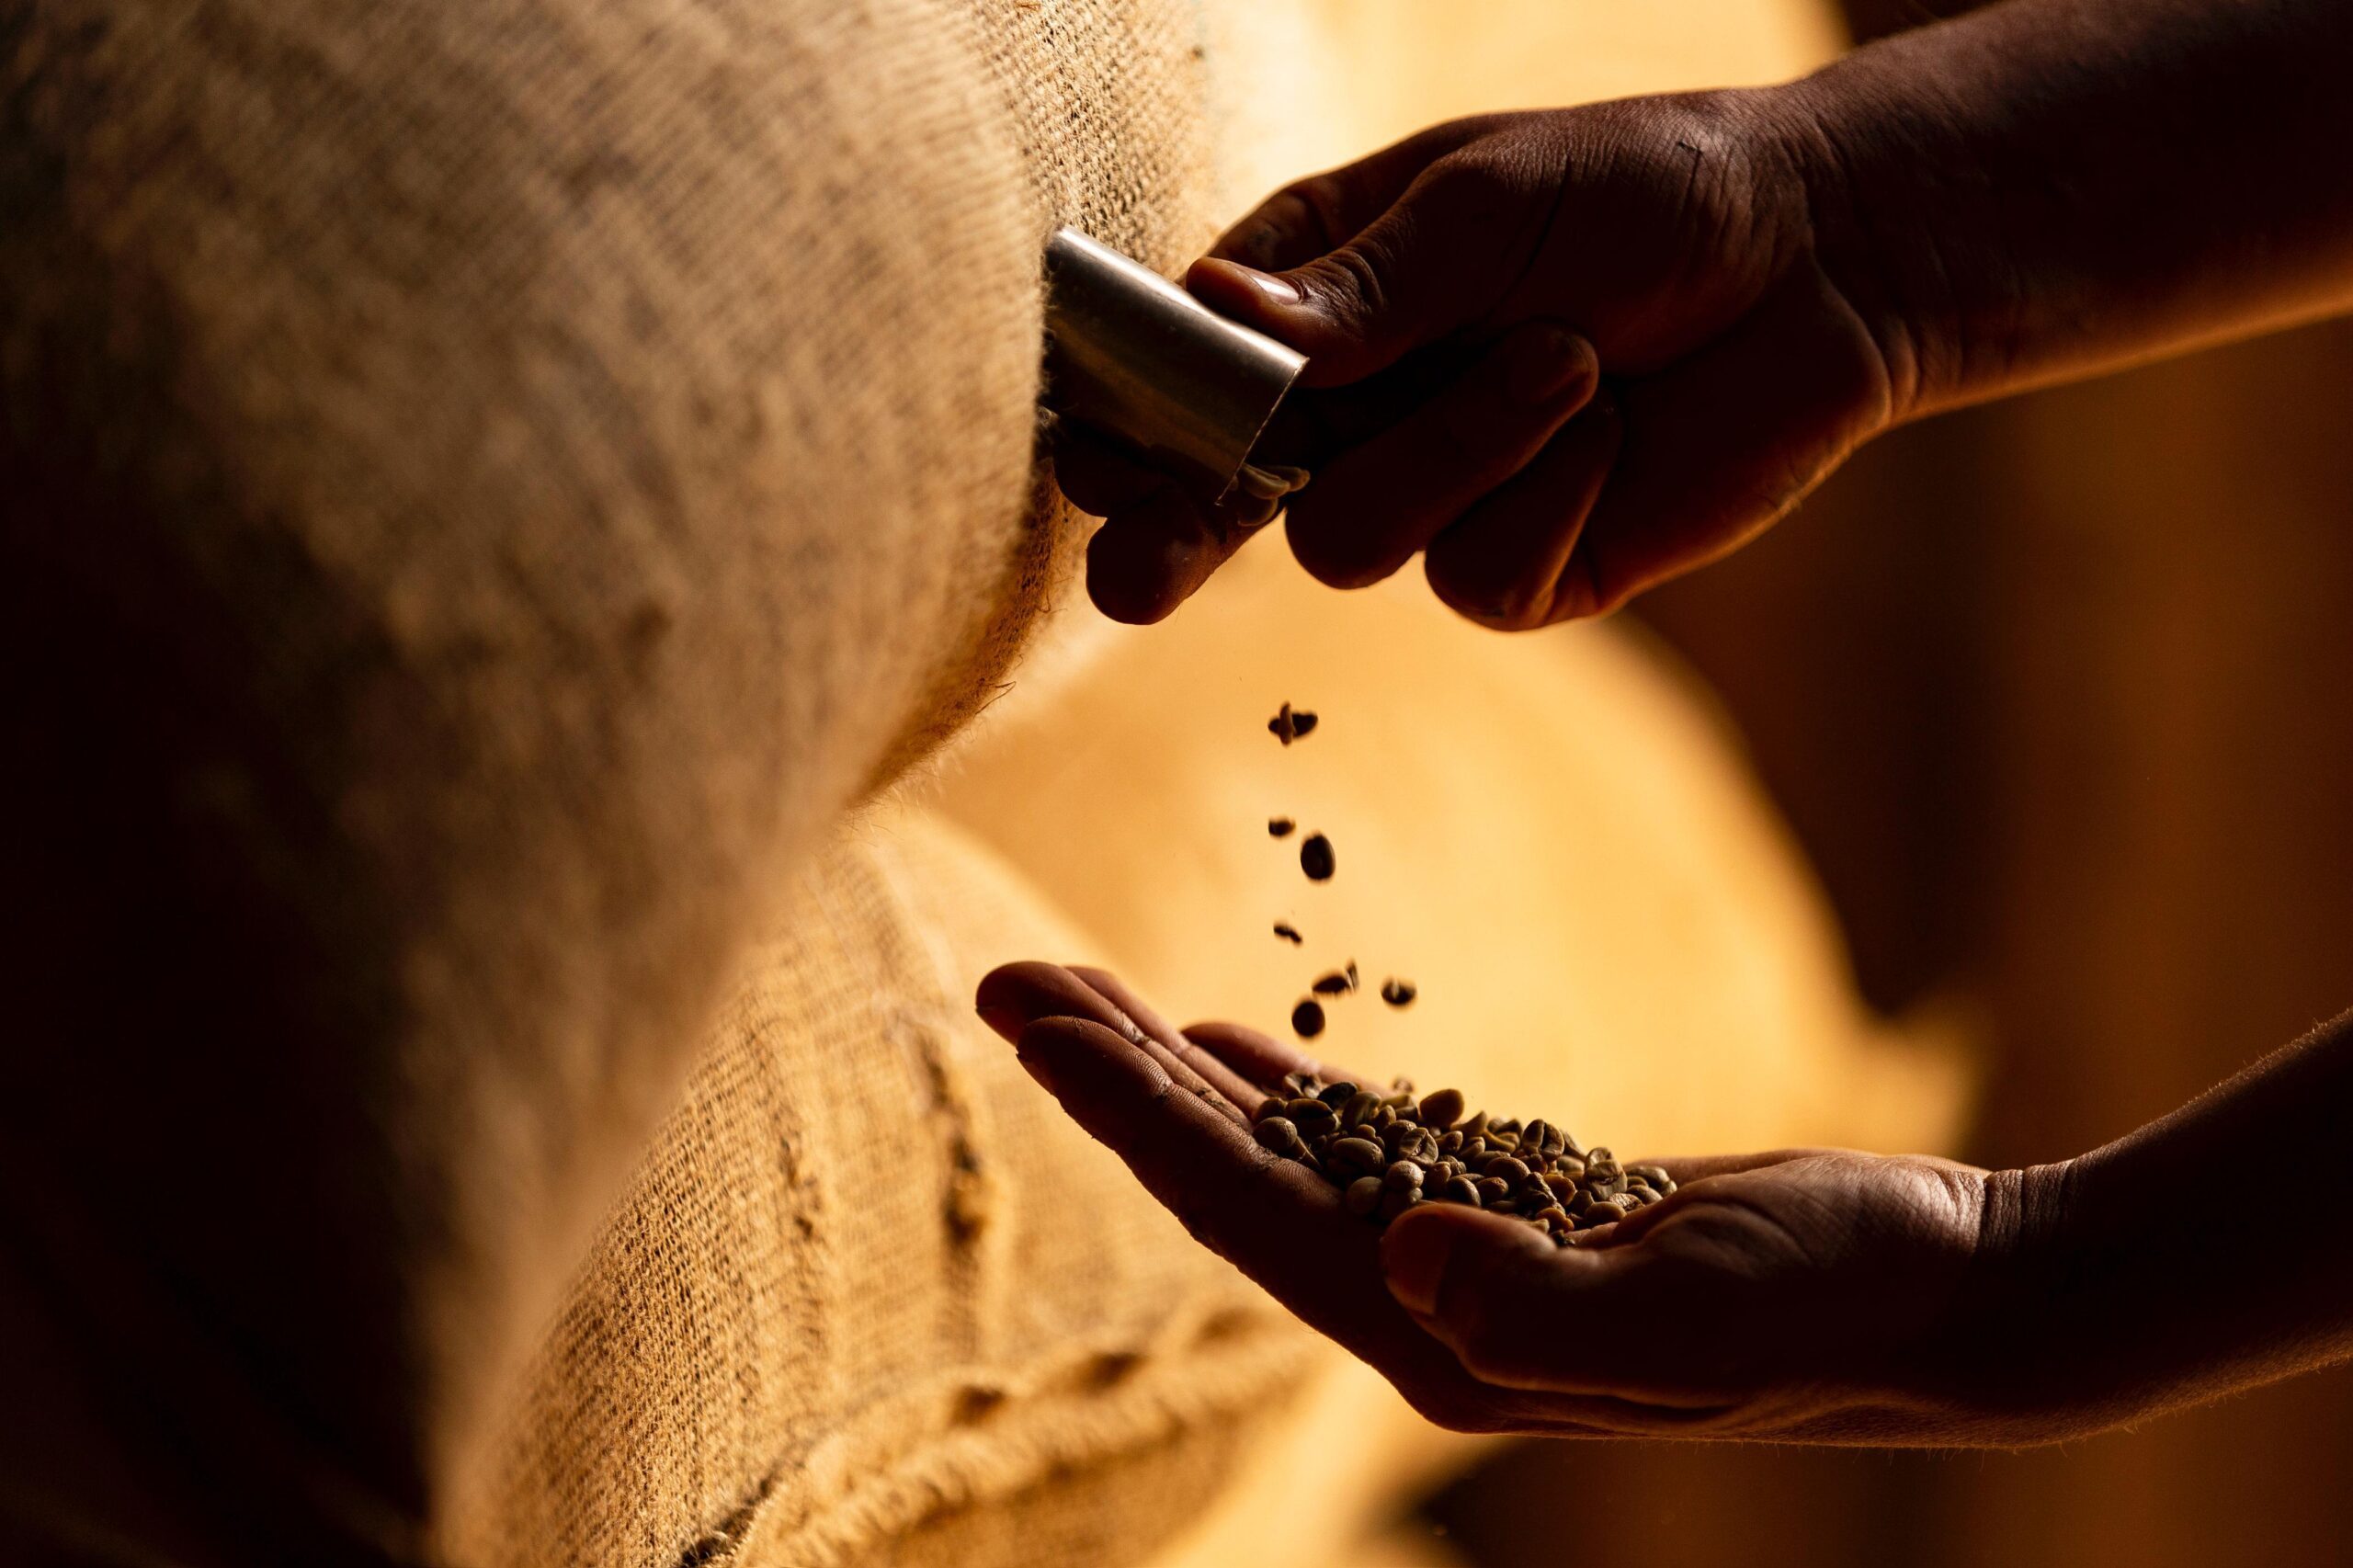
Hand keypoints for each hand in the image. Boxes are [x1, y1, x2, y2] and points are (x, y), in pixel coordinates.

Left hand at [976, 961, 2063, 1442]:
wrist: (1947, 1298)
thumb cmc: (1840, 1304)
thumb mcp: (1700, 1308)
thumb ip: (1546, 1302)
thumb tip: (1397, 1258)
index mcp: (1442, 1335)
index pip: (1236, 1205)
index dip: (1124, 1107)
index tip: (1032, 1013)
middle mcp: (1428, 1308)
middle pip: (1226, 1175)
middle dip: (1114, 1074)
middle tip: (1013, 976)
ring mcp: (1466, 1262)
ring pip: (1278, 1155)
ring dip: (1173, 1074)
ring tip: (1080, 996)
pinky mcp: (1515, 1211)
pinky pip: (1360, 1146)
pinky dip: (1281, 1090)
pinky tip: (1222, 1048)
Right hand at [1064, 90, 1896, 626]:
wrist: (1823, 264)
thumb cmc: (1647, 192)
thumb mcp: (1494, 207)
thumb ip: (1364, 286)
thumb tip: (1215, 310)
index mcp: (1312, 297)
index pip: (1179, 370)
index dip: (1129, 415)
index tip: (1095, 449)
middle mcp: (1349, 409)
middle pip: (1220, 500)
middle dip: (1171, 536)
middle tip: (1130, 577)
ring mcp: (1426, 496)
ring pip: (1345, 544)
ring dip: (1458, 449)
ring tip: (1570, 359)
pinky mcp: (1513, 569)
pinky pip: (1471, 576)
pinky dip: (1546, 493)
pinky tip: (1610, 429)